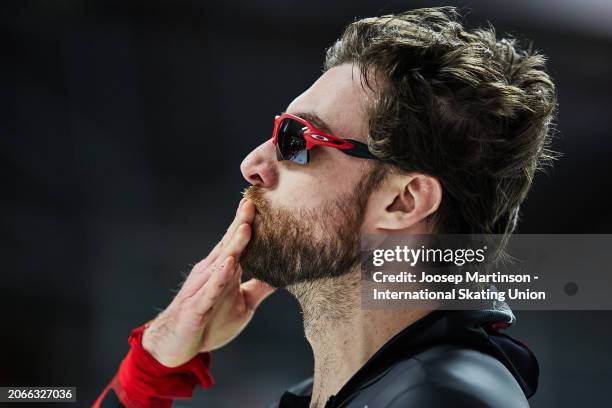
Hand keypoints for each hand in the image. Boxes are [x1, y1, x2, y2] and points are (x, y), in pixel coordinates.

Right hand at [141, 198, 274, 366]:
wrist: (177, 346)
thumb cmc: (210, 322)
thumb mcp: (243, 304)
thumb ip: (260, 288)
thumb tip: (284, 274)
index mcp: (222, 270)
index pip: (236, 242)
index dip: (246, 222)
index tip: (260, 202)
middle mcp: (211, 273)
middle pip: (228, 245)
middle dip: (241, 223)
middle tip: (252, 201)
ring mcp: (202, 288)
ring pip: (220, 263)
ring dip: (233, 245)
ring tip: (246, 226)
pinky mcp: (197, 307)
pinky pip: (209, 290)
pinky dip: (219, 277)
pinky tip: (230, 264)